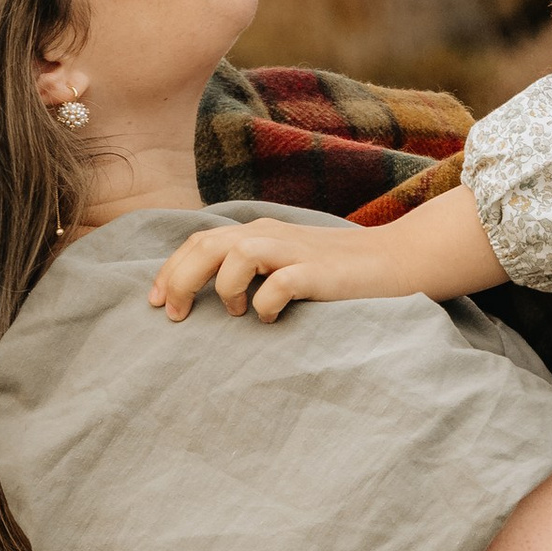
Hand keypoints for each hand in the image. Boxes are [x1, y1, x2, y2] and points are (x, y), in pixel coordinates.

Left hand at [148, 209, 369, 321]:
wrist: (396, 259)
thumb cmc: (336, 270)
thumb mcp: (285, 260)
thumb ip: (252, 267)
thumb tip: (207, 293)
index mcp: (258, 232)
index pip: (199, 241)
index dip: (169, 269)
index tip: (155, 302)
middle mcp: (270, 235)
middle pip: (206, 245)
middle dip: (179, 280)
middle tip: (175, 315)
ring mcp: (294, 251)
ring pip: (236, 254)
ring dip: (224, 288)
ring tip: (237, 313)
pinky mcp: (318, 273)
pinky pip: (278, 285)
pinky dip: (265, 304)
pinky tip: (270, 318)